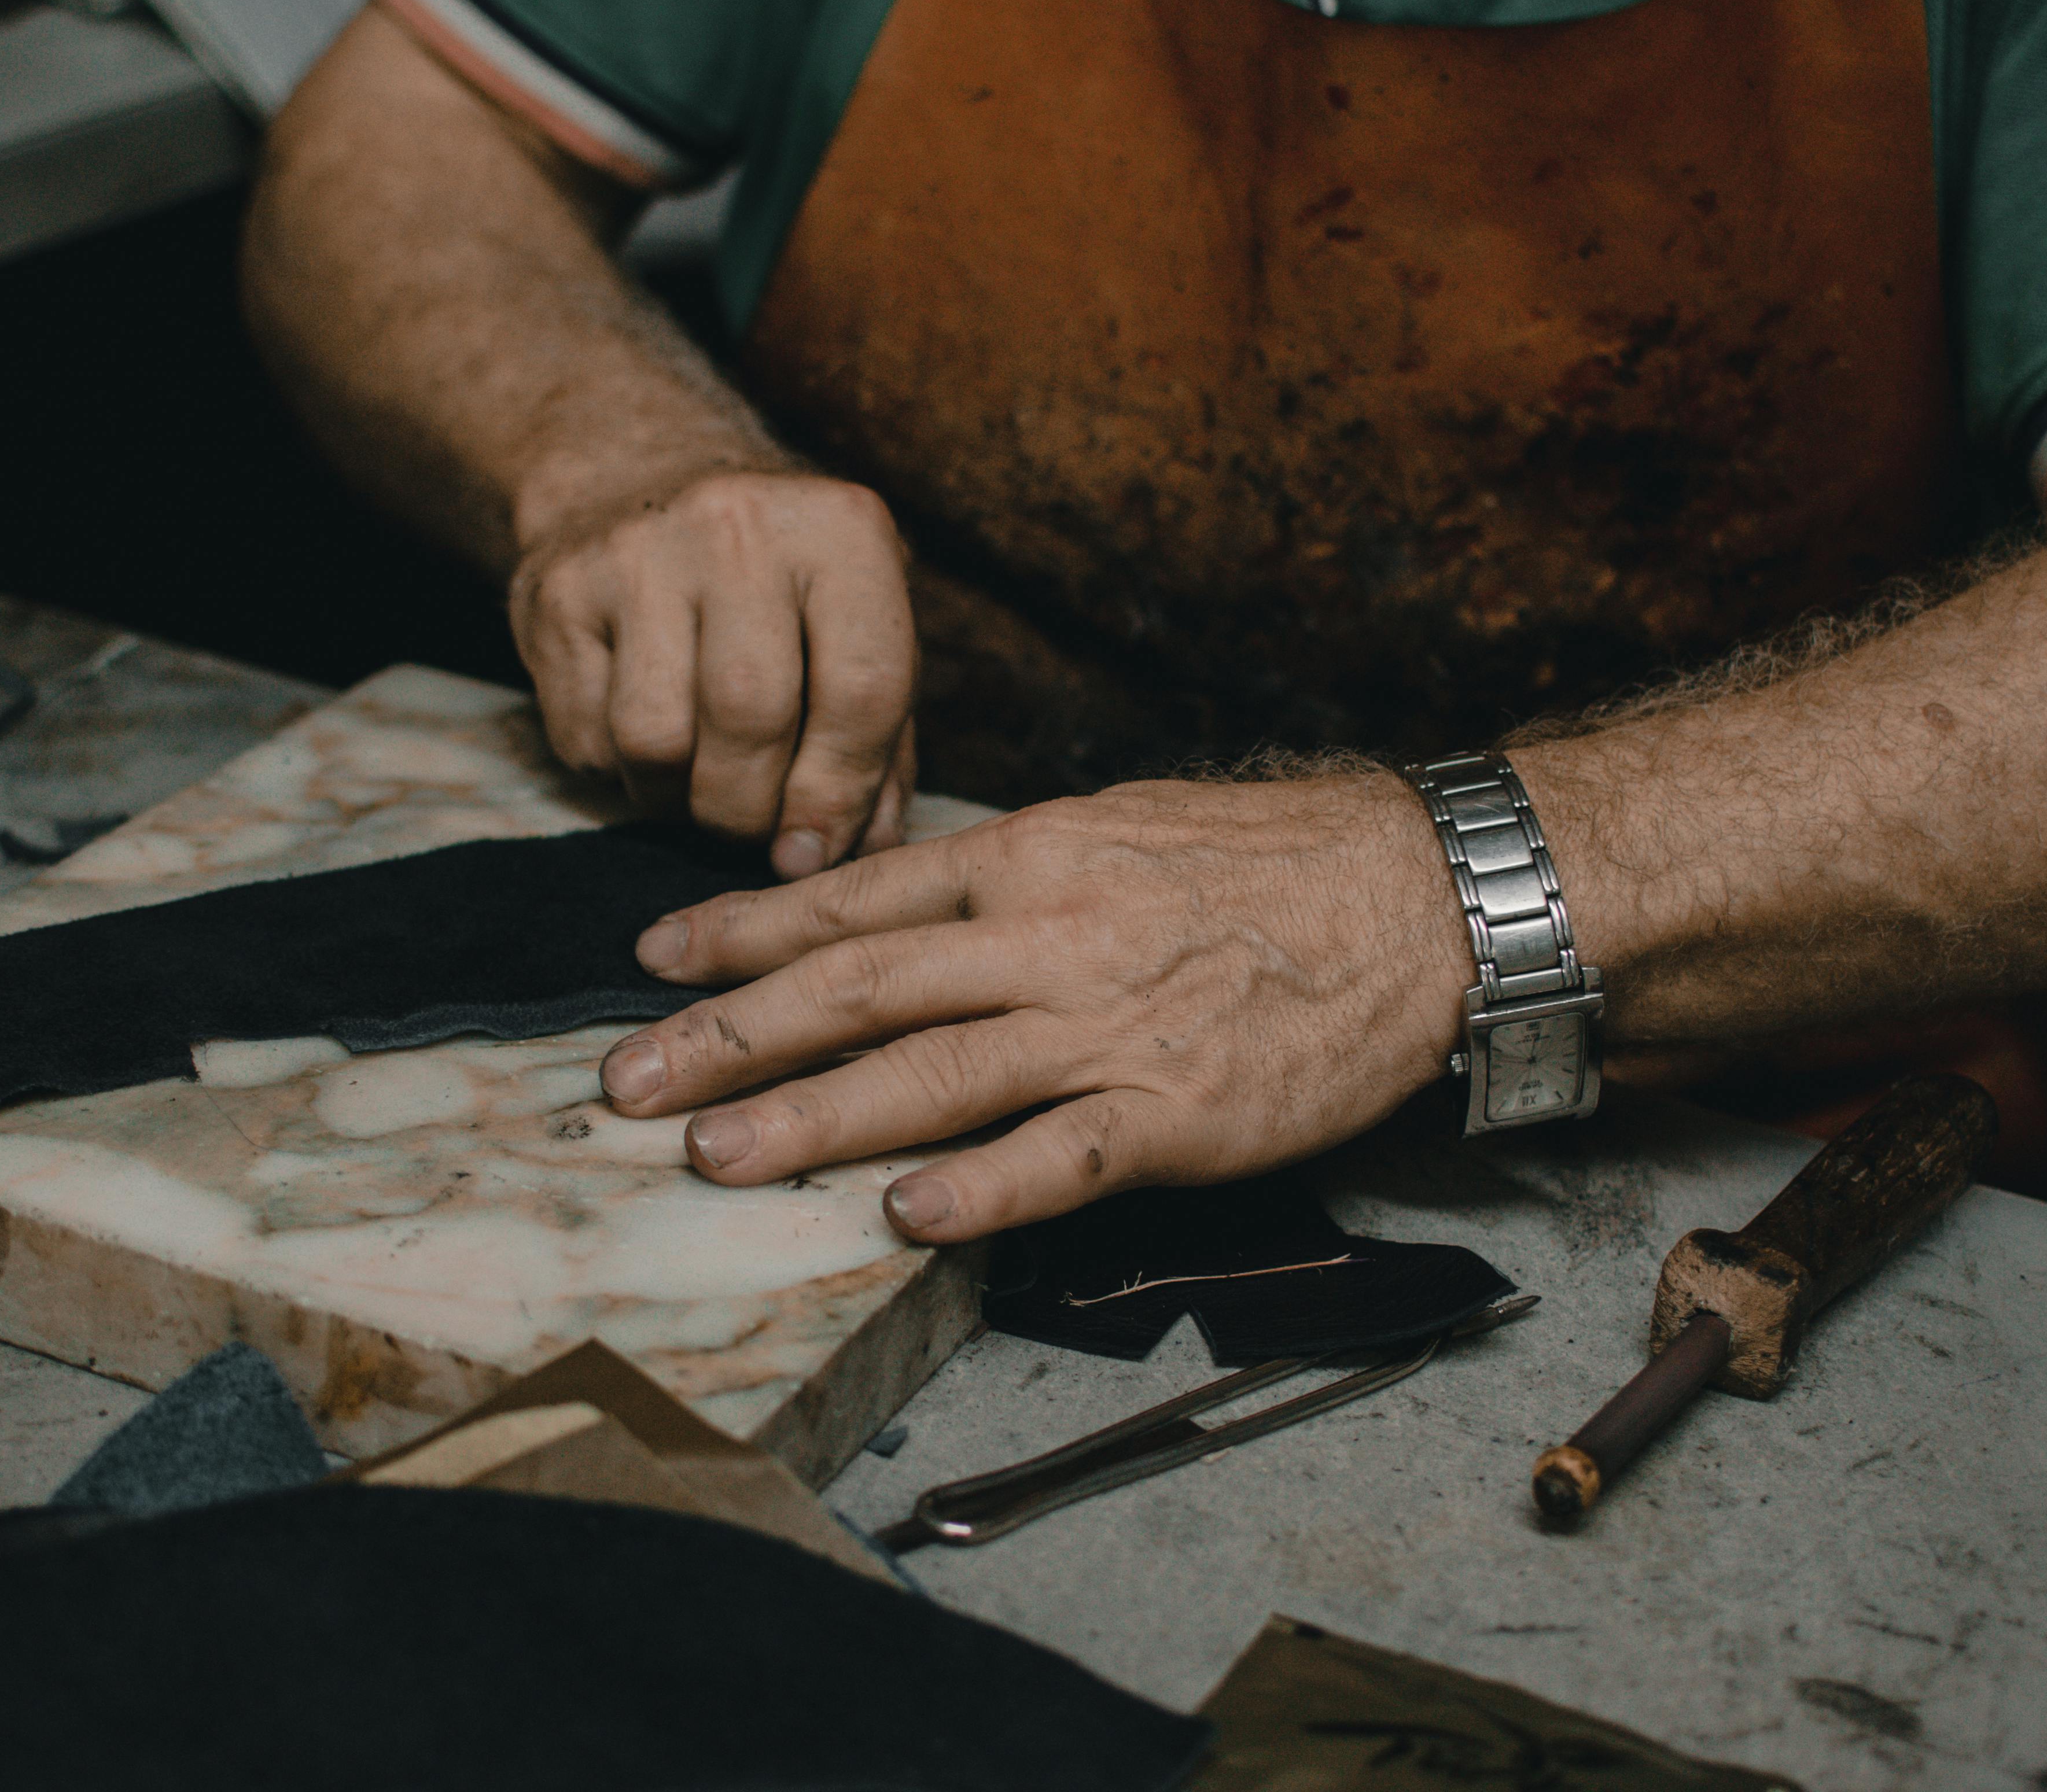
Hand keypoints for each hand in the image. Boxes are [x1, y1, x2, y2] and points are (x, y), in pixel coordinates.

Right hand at [510, 470, 916, 878]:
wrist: (638, 473)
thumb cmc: (776, 582)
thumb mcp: (854, 628)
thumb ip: (877, 744)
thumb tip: (854, 853)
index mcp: (842, 528)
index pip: (862, 690)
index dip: (841, 793)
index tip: (816, 847)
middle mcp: (737, 524)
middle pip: (751, 719)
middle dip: (751, 809)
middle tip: (751, 827)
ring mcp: (636, 552)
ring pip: (656, 742)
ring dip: (679, 800)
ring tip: (697, 785)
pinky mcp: (557, 592)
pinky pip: (588, 739)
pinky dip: (620, 775)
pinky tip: (643, 740)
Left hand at [594, 776, 1476, 1240]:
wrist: (1421, 896)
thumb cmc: (1264, 865)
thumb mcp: (1115, 829)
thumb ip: (1002, 880)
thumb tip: (892, 910)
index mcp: (1030, 860)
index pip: (856, 900)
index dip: (744, 932)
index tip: (651, 960)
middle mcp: (1050, 938)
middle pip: (860, 988)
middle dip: (731, 1036)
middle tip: (625, 1082)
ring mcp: (1111, 1027)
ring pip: (935, 1074)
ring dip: (812, 1118)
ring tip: (712, 1155)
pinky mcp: (1178, 1111)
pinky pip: (1063, 1156)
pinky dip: (980, 1189)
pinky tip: (902, 1217)